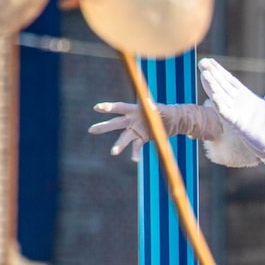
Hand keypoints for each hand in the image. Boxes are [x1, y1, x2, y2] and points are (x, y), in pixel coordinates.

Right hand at [89, 102, 223, 161]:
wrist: (173, 119)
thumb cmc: (166, 111)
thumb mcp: (163, 109)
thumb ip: (155, 108)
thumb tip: (150, 104)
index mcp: (134, 110)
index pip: (120, 108)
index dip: (109, 107)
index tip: (97, 108)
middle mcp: (131, 120)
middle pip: (115, 124)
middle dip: (104, 127)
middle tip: (91, 130)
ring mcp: (135, 130)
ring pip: (123, 138)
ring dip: (118, 145)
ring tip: (113, 152)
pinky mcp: (141, 138)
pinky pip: (136, 147)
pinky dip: (136, 153)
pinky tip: (135, 160)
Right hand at [198, 59, 264, 167]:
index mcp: (245, 96)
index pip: (229, 80)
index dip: (219, 71)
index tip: (208, 61)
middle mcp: (238, 104)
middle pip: (222, 86)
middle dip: (212, 75)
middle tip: (201, 63)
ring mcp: (237, 114)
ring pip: (221, 98)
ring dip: (212, 87)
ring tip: (204, 75)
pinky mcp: (238, 125)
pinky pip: (227, 115)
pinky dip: (220, 106)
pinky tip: (214, 97)